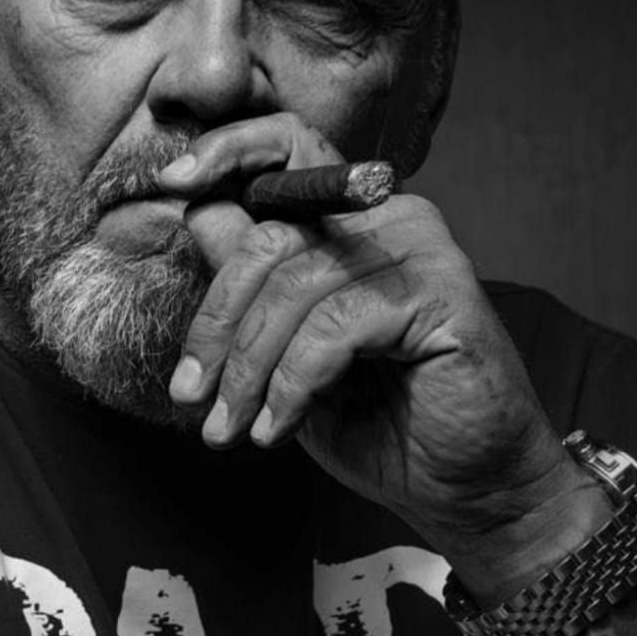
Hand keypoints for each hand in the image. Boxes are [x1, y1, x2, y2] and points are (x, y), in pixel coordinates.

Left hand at [160, 113, 605, 595]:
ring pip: (294, 286)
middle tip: (190, 395)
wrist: (466, 489)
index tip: (171, 183)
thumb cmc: (379, 420)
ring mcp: (421, 249)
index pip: (289, 146)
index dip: (227, 152)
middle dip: (218, 322)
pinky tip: (279, 428)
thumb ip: (253, 283)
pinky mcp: (441, 293)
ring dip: (248, 370)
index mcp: (353, 219)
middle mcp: (390, 217)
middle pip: (270, 235)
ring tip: (230, 428)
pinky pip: (334, 325)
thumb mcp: (289, 350)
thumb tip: (195, 209)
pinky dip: (292, 384)